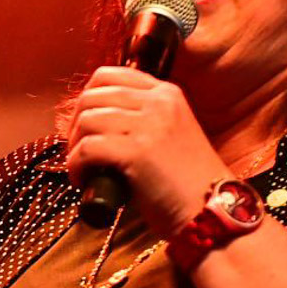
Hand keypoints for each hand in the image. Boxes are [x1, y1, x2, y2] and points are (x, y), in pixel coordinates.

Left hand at [66, 67, 229, 237]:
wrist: (212, 212)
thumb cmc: (188, 183)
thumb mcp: (169, 134)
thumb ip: (140, 119)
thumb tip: (91, 119)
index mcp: (167, 94)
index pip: (109, 75)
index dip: (87, 97)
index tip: (84, 123)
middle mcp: (158, 102)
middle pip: (91, 96)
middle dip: (75, 124)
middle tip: (78, 150)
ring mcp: (148, 125)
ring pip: (86, 121)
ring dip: (74, 148)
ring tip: (82, 169)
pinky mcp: (136, 152)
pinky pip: (87, 149)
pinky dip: (76, 166)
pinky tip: (83, 181)